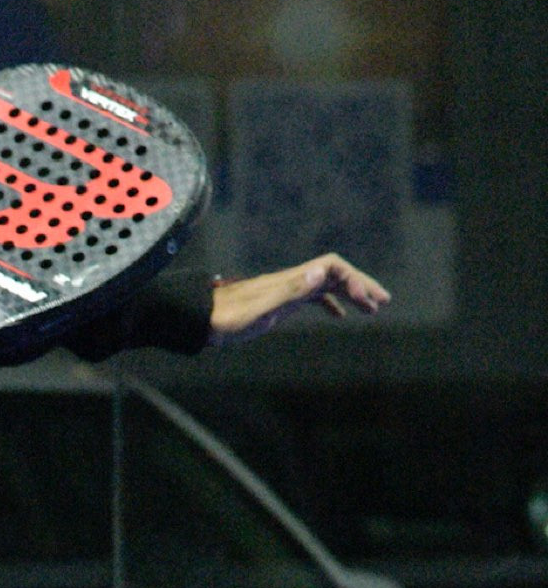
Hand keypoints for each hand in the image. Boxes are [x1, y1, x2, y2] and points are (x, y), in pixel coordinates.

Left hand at [208, 253, 389, 341]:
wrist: (201, 321)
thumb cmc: (228, 318)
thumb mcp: (261, 308)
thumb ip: (292, 290)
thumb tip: (323, 272)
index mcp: (291, 280)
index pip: (333, 267)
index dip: (354, 279)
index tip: (366, 302)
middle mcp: (292, 281)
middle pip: (335, 274)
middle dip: (361, 285)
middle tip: (384, 301)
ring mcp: (286, 291)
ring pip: (327, 285)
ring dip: (351, 293)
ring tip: (372, 309)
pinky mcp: (280, 303)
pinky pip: (313, 298)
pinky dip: (331, 304)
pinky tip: (341, 316)